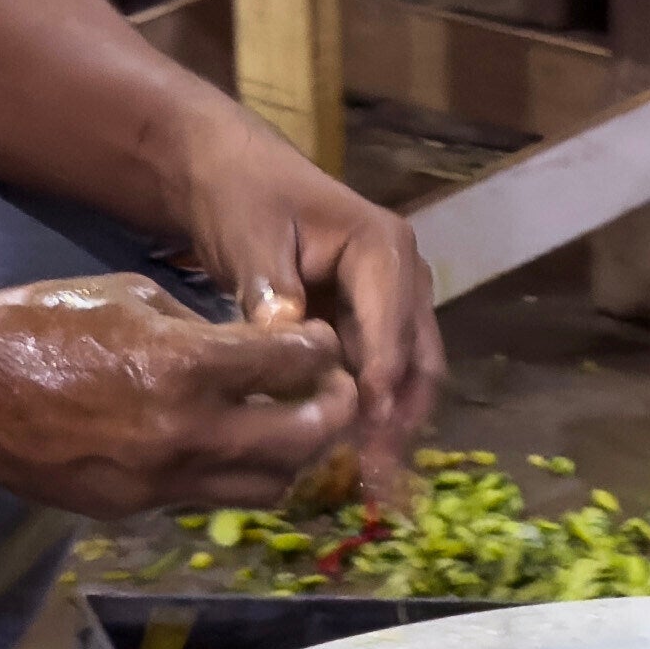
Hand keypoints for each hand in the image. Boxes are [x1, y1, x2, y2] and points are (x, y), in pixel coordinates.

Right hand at [0, 269, 368, 518]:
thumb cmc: (44, 324)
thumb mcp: (132, 296)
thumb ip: (199, 326)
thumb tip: (245, 348)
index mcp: (187, 363)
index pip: (294, 362)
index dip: (322, 350)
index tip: (323, 342)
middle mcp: (190, 430)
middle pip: (305, 437)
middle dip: (334, 411)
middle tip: (336, 391)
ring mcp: (166, 477)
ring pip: (270, 483)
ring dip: (296, 455)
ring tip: (294, 425)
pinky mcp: (142, 506)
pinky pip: (214, 496)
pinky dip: (241, 474)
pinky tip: (238, 447)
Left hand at [182, 148, 444, 492]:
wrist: (230, 172)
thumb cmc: (241, 196)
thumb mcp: (250, 238)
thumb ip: (272, 290)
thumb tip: (288, 343)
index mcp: (384, 250)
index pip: (393, 333)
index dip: (380, 392)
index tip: (363, 441)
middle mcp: (403, 276)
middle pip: (419, 361)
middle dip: (400, 420)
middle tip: (374, 476)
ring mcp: (391, 300)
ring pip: (408, 373)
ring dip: (391, 423)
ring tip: (368, 475)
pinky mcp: (369, 320)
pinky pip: (380, 371)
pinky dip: (371, 409)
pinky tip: (347, 448)